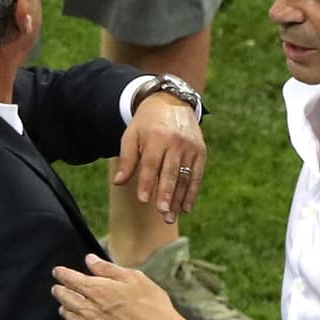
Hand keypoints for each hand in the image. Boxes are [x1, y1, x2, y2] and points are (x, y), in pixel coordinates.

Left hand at [52, 254, 192, 319]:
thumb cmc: (152, 304)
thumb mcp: (134, 278)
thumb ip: (108, 269)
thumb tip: (89, 260)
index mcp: (98, 291)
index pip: (71, 280)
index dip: (62, 274)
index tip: (57, 271)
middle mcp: (90, 311)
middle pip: (66, 299)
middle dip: (60, 291)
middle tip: (56, 288)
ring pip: (71, 318)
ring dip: (65, 309)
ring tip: (63, 305)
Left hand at [113, 92, 204, 222]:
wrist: (172, 102)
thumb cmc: (147, 123)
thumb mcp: (132, 135)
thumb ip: (126, 159)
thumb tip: (119, 182)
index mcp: (156, 136)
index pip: (151, 163)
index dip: (147, 182)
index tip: (143, 200)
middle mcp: (176, 142)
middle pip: (170, 172)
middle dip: (166, 193)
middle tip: (162, 213)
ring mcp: (190, 147)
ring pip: (184, 177)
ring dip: (178, 199)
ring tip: (171, 217)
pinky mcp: (201, 152)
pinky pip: (196, 175)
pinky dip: (191, 192)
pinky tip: (185, 208)